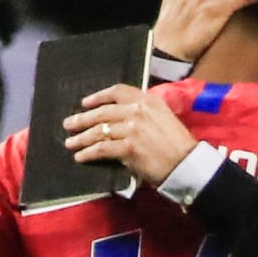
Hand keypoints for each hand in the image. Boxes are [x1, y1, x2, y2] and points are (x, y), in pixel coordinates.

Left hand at [63, 84, 196, 186]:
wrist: (187, 164)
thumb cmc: (178, 145)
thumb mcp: (163, 118)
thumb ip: (144, 114)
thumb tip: (120, 119)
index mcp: (148, 100)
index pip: (117, 92)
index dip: (98, 97)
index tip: (85, 103)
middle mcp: (138, 111)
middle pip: (103, 112)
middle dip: (83, 119)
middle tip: (70, 124)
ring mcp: (132, 128)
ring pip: (99, 130)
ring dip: (81, 138)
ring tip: (71, 143)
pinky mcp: (128, 147)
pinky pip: (102, 148)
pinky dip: (89, 153)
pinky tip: (81, 156)